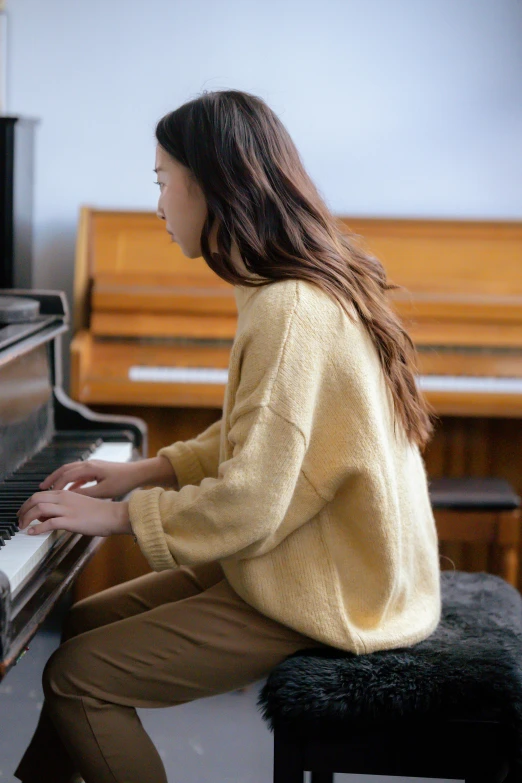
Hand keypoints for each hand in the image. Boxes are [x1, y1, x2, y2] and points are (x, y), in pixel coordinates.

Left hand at [17, 490, 131, 536]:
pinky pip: (49, 523)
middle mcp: (64, 498)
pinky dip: (37, 528)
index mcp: (66, 493)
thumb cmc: (99, 511)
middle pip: (35, 499)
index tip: (24, 512)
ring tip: (23, 526)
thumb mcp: (79, 505)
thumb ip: (62, 508)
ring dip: (27, 518)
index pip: (40, 495)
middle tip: (20, 519)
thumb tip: (47, 516)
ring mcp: (67, 509)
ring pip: (39, 509)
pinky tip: (33, 532)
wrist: (113, 515)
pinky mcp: (71, 521)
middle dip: (23, 509)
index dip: (28, 504)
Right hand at [39, 456, 176, 498]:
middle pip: (65, 469)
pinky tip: (69, 490)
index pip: (66, 476)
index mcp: (89, 468)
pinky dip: (71, 480)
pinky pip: (79, 473)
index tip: (47, 495)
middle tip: (40, 487)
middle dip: (52, 478)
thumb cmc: (123, 482)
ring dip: (60, 478)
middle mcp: (89, 464)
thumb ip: (85, 494)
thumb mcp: (103, 491)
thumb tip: (69, 498)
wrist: (138, 473)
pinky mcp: (97, 469)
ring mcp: (93, 465)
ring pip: (71, 470)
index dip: (55, 485)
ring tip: (51, 488)